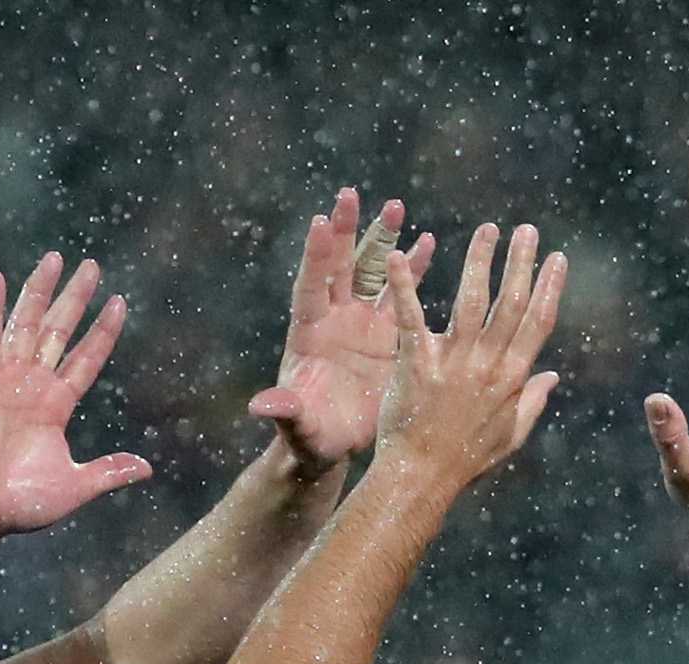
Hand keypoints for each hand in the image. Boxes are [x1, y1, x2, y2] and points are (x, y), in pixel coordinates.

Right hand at [0, 252, 152, 543]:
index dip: (103, 332)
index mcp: (57, 405)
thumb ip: (107, 471)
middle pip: (59, 330)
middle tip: (91, 265)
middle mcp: (34, 385)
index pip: (86, 359)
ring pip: (27, 324)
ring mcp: (7, 380)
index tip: (120, 302)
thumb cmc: (22, 504)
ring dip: (40, 291)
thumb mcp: (75, 487)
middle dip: (75, 298)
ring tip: (55, 258)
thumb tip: (146, 468)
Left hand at [247, 188, 436, 470]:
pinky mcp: (387, 332)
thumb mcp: (298, 426)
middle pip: (337, 267)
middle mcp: (333, 319)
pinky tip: (427, 241)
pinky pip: (401, 293)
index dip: (315, 257)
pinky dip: (412, 269)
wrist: (336, 444)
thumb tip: (261, 405)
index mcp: (308, 333)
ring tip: (395, 206)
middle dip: (344, 232)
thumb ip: (284, 411)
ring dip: (383, 240)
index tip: (320, 222)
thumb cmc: (310, 437)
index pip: (310, 286)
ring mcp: (360, 322)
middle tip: (349, 195)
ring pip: (371, 272)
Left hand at [373, 221, 567, 492]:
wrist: (420, 478)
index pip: (539, 322)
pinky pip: (411, 317)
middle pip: (511, 303)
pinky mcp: (417, 364)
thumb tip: (553, 376)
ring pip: (472, 301)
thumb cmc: (464, 461)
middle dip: (522, 263)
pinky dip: (403, 286)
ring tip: (488, 230)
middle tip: (527, 230)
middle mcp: (487, 365)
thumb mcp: (509, 435)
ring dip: (481, 261)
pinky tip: (396, 256)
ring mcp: (453, 363)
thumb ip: (531, 401)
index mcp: (512, 378)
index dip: (549, 287)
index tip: (557, 258)